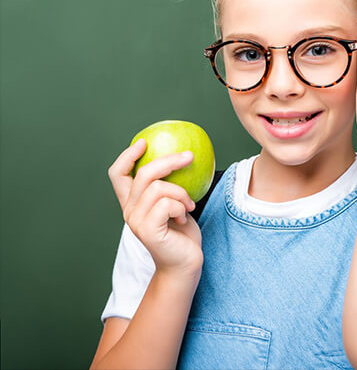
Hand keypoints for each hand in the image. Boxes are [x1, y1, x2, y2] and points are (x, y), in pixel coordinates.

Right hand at [107, 139, 203, 275]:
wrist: (184, 264)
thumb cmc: (182, 234)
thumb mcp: (175, 204)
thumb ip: (170, 186)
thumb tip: (184, 156)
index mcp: (133, 202)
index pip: (118, 174)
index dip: (127, 155)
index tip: (144, 141)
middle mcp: (129, 210)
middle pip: (143, 173)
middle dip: (169, 160)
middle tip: (189, 156)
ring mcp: (136, 220)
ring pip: (159, 187)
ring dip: (181, 193)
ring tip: (188, 206)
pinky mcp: (147, 230)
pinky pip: (167, 204)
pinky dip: (181, 207)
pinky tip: (185, 219)